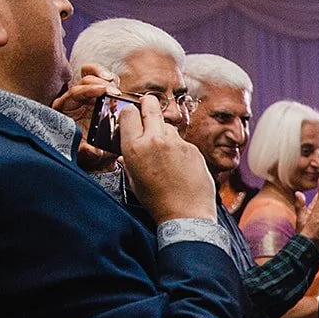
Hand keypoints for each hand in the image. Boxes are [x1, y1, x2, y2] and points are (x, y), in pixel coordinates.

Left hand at [53, 63, 120, 172]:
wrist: (93, 152)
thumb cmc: (86, 150)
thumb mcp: (85, 154)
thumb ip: (86, 152)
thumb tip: (91, 149)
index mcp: (66, 108)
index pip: (76, 92)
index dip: (90, 90)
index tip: (104, 92)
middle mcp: (75, 98)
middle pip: (85, 80)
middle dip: (100, 83)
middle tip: (115, 92)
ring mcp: (88, 95)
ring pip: (92, 75)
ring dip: (104, 75)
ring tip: (114, 82)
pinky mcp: (100, 95)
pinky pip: (102, 80)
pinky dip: (109, 77)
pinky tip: (115, 81)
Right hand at [118, 95, 215, 223]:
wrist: (186, 213)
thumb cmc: (157, 200)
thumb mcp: (134, 179)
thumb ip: (129, 160)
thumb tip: (126, 153)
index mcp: (134, 147)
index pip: (128, 112)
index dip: (130, 114)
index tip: (132, 118)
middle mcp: (154, 140)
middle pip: (150, 105)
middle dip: (148, 105)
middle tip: (148, 109)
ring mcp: (176, 142)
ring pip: (168, 125)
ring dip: (165, 132)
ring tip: (166, 153)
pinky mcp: (193, 148)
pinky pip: (182, 141)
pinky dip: (180, 149)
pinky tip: (180, 165)